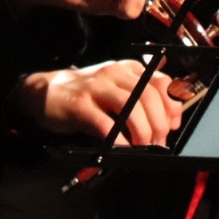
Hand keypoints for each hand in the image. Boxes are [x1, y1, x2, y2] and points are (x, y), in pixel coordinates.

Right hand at [12, 59, 184, 145]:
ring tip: (142, 146)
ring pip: (130, 107)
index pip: (162, 82)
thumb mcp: (117, 89)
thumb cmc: (87, 95)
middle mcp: (114, 73)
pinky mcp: (80, 104)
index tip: (172, 126)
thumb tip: (169, 122)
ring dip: (142, 131)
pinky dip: (118, 140)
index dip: (172, 106)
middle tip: (158, 142)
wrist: (46, 92)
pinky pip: (105, 123)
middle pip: (149, 95)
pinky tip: (122, 149)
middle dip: (159, 123)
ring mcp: (96, 87)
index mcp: (128, 69)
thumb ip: (141, 99)